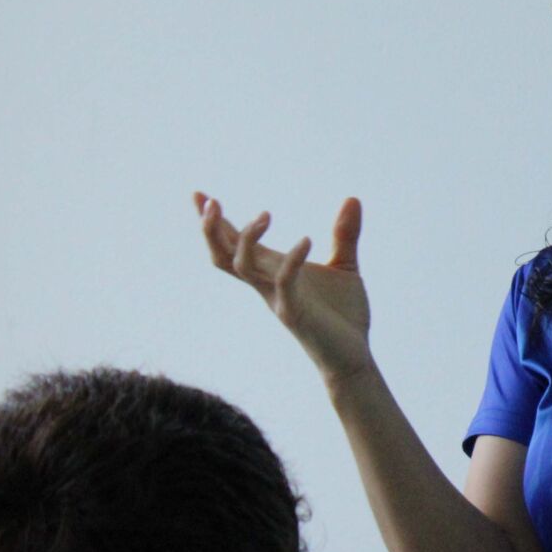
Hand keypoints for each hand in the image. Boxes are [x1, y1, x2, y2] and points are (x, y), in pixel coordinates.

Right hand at [194, 190, 372, 382]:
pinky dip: (292, 260)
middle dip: (211, 228)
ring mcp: (278, 299)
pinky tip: (307, 240)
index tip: (199, 195)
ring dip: (248, 238)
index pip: (233, 244)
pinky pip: (284, 282)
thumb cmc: (342, 315)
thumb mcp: (344, 265)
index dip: (215, 222)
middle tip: (209, 201)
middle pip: (223, 255)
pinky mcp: (295, 312)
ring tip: (265, 214)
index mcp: (272, 271)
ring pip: (243, 267)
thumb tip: (352, 198)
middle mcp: (267, 284)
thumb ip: (344, 234)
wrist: (352, 357)